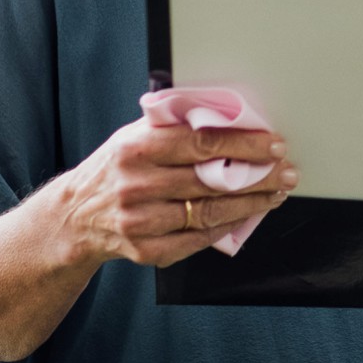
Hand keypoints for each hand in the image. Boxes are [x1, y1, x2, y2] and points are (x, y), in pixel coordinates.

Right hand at [56, 115, 294, 268]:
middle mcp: (136, 184)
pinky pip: (197, 240)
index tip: (273, 144)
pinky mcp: (145, 250)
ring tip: (275, 193)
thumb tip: (229, 112)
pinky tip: (246, 215)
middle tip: (286, 171)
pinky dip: (227, 227)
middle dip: (258, 176)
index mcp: (136, 148)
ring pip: (210, 213)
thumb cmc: (116, 167)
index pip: (202, 142)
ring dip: (250, 204)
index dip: (244, 144)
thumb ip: (174, 124)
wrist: (75, 216)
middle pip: (211, 180)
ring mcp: (140, 221)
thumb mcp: (135, 135)